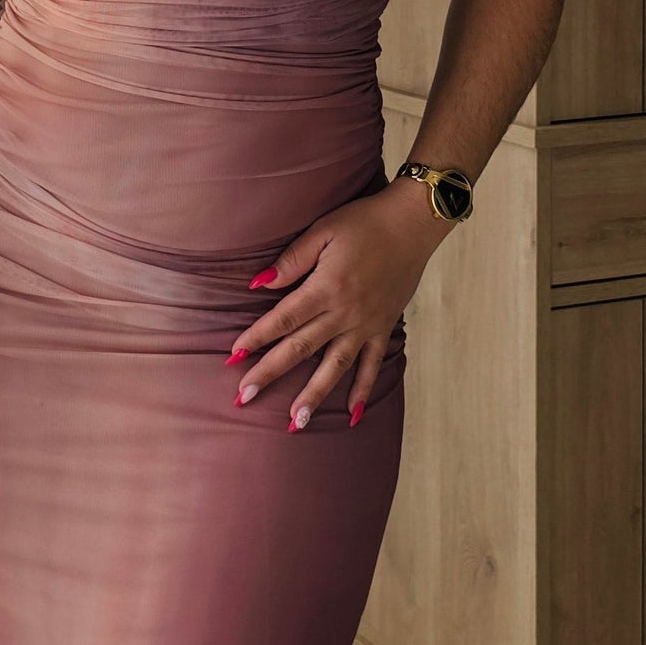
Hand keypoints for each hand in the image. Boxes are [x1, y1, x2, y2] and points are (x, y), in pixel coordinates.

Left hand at [225, 180, 451, 426]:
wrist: (412, 224)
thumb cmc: (364, 222)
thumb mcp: (323, 231)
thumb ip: (292, 260)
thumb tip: (259, 284)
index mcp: (325, 288)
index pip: (282, 319)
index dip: (256, 338)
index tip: (233, 357)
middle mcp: (344, 313)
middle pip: (300, 348)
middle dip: (270, 373)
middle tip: (245, 397)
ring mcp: (365, 324)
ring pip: (334, 367)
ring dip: (313, 395)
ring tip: (295, 422)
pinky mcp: (383, 328)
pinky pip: (371, 365)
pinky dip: (361, 390)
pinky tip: (350, 414)